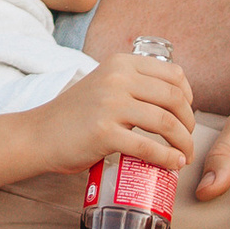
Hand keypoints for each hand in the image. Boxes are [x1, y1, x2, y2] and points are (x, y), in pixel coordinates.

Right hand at [27, 47, 196, 182]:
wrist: (40, 134)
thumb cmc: (76, 114)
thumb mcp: (104, 84)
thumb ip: (132, 84)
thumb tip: (176, 101)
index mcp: (120, 63)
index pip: (173, 74)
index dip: (189, 97)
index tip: (186, 114)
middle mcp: (116, 78)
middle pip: (174, 99)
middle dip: (189, 124)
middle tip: (187, 140)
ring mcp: (110, 105)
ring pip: (166, 123)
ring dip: (184, 144)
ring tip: (183, 156)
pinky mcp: (104, 133)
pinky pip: (148, 147)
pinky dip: (167, 159)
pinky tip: (172, 164)